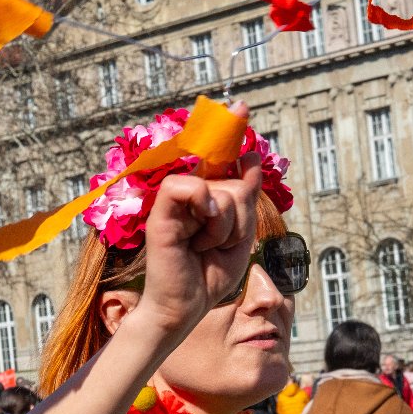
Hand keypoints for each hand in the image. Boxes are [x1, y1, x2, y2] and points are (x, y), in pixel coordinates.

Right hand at [125, 137, 262, 344]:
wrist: (185, 307)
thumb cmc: (209, 274)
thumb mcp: (240, 235)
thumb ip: (246, 197)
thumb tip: (251, 157)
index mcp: (209, 196)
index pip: (224, 158)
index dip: (231, 129)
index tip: (241, 106)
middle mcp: (192, 193)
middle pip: (237, 183)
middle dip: (241, 219)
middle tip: (219, 243)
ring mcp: (175, 200)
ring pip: (221, 190)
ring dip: (225, 227)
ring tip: (205, 246)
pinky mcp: (162, 211)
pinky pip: (190, 187)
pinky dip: (205, 211)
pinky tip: (197, 237)